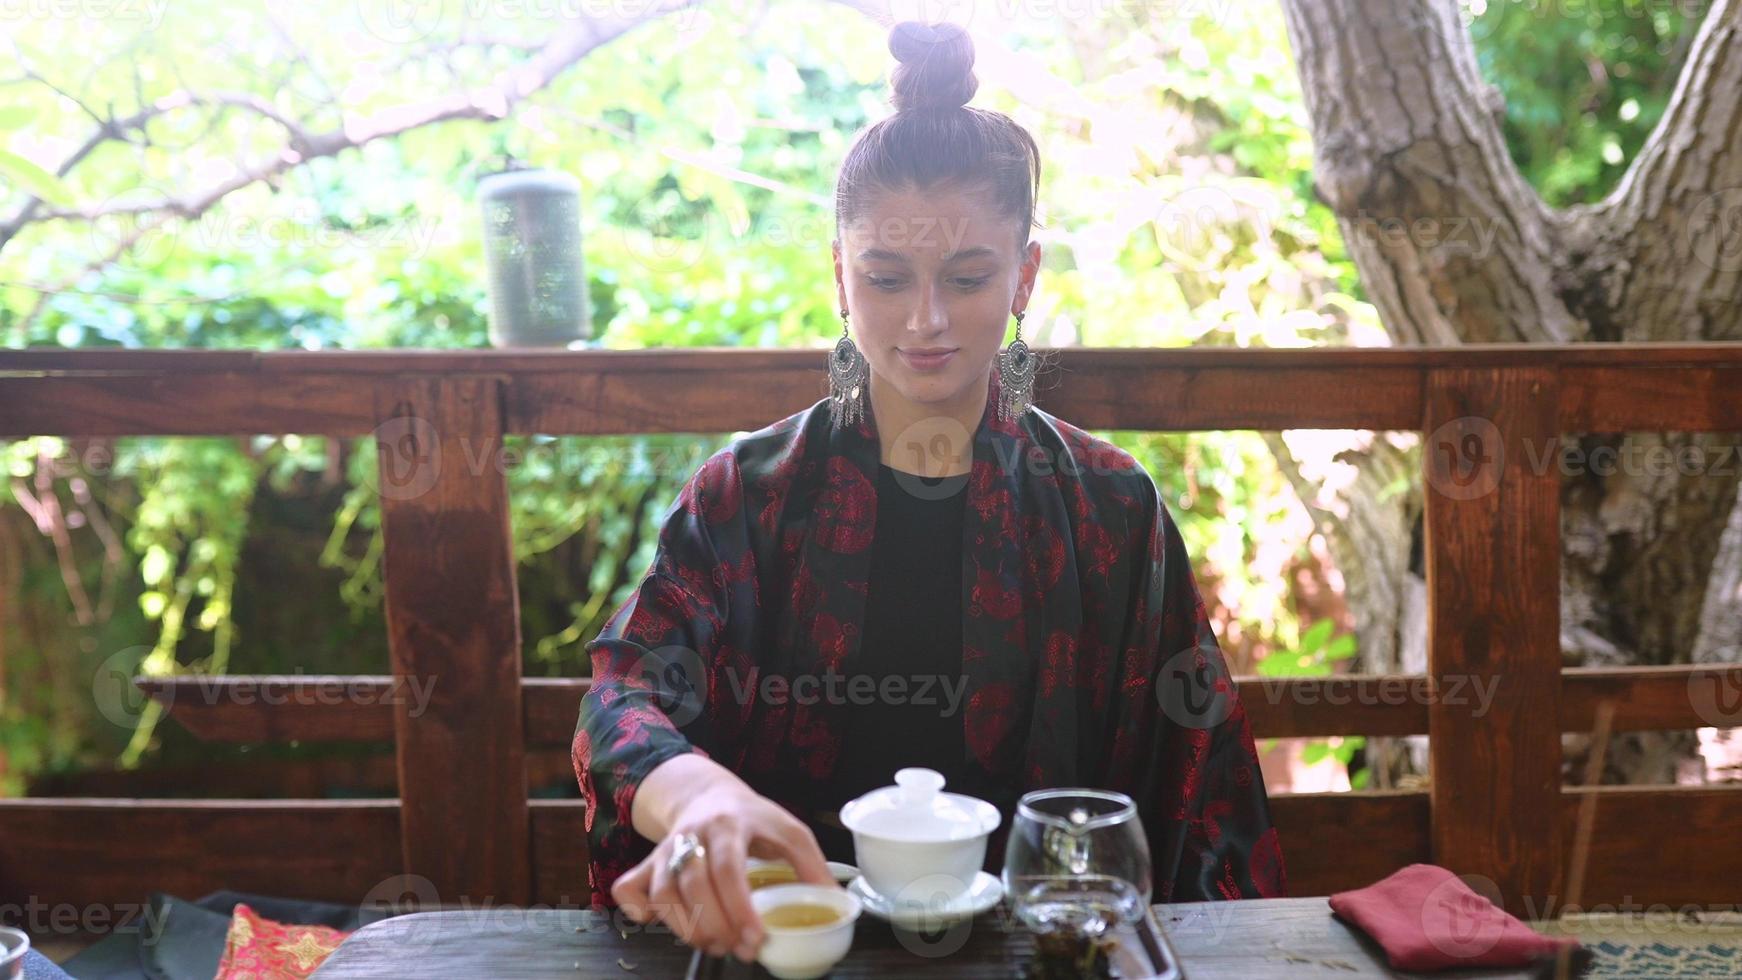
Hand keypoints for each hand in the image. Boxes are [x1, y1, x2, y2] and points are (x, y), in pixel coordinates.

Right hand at [612, 783, 834, 962]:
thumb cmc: (753, 819)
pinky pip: (629, 888)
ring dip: (687, 928)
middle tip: (740, 949)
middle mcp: (692, 835)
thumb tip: (833, 902)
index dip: (739, 906)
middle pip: (693, 885)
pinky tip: (661, 922)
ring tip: (716, 944)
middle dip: (716, 926)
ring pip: (663, 893)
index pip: (728, 867)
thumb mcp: (790, 831)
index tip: (755, 937)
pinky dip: (639, 910)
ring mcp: (666, 849)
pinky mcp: (649, 863)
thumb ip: (812, 865)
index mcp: (730, 824)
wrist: (709, 795)